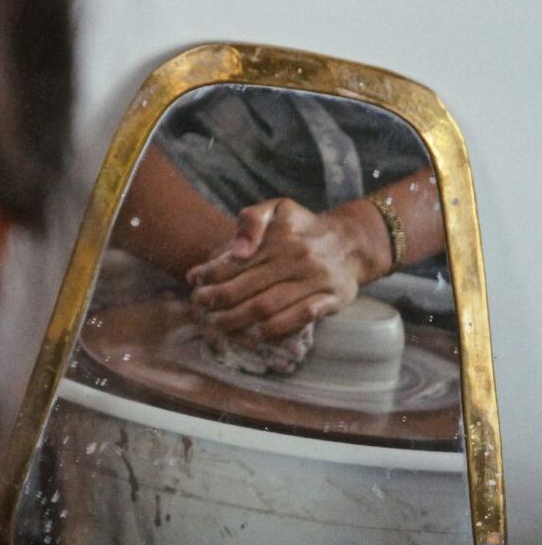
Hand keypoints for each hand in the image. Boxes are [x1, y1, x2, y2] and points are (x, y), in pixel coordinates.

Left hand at [186, 197, 374, 340]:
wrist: (352, 243)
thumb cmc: (304, 228)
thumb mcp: (279, 209)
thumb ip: (252, 220)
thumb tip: (236, 250)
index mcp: (282, 237)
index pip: (240, 259)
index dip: (212, 273)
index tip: (193, 282)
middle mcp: (298, 258)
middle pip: (250, 286)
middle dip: (220, 299)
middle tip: (200, 308)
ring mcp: (315, 280)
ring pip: (271, 304)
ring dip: (240, 318)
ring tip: (219, 324)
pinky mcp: (331, 299)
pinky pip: (301, 317)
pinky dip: (276, 328)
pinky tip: (256, 334)